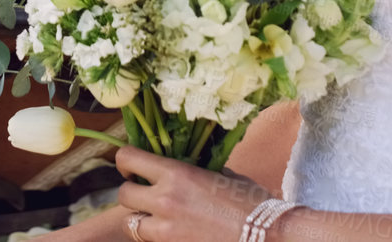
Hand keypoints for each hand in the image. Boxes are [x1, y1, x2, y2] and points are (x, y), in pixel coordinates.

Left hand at [115, 147, 271, 241]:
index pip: (128, 158)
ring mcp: (166, 230)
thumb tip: (184, 165)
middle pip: (123, 195)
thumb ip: (196, 170)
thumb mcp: (222, 175)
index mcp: (176, 174)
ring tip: (157, 218)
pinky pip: (151, 241)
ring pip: (131, 225)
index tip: (132, 167)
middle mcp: (165, 200)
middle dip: (131, 193)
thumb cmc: (251, 202)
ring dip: (140, 220)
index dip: (125, 161)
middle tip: (144, 194)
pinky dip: (157, 237)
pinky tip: (175, 233)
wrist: (269, 235)